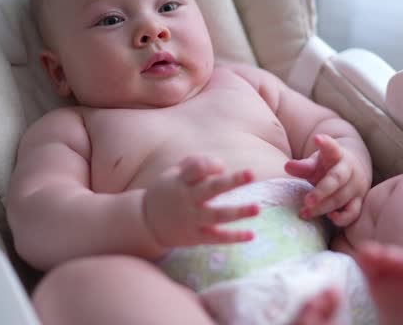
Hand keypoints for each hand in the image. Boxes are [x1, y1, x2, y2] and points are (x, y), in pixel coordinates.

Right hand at [144, 156, 259, 248]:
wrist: (145, 223)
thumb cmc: (168, 191)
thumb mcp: (174, 173)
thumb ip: (196, 164)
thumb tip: (222, 167)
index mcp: (181, 181)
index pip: (196, 169)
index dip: (210, 165)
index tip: (221, 167)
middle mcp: (187, 199)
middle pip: (211, 189)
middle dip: (232, 181)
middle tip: (252, 173)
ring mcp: (191, 219)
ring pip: (217, 215)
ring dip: (238, 212)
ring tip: (257, 208)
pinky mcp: (195, 237)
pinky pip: (217, 238)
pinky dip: (234, 237)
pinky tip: (251, 235)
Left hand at [284, 134, 367, 226]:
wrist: (354, 169)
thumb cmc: (328, 166)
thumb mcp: (316, 162)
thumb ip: (303, 166)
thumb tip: (287, 167)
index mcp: (337, 155)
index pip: (332, 148)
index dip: (325, 143)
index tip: (317, 138)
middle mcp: (350, 170)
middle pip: (336, 180)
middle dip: (321, 192)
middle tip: (306, 201)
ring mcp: (356, 186)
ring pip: (341, 198)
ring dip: (323, 207)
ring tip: (304, 213)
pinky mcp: (359, 201)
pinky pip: (353, 212)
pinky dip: (342, 218)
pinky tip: (329, 218)